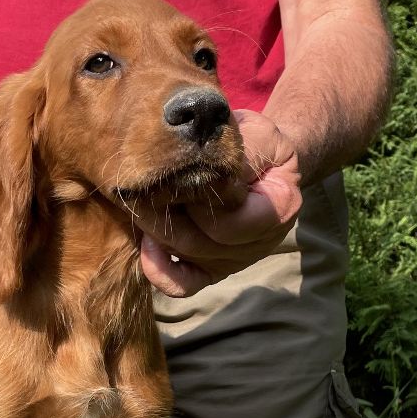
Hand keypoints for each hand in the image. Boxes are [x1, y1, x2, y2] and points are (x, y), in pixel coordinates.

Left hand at [140, 109, 301, 296]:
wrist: (258, 158)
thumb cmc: (253, 142)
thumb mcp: (256, 132)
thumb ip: (235, 150)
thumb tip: (200, 164)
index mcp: (280, 209)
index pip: (231, 218)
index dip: (199, 198)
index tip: (177, 169)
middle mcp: (261, 243)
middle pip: (204, 242)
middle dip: (166, 213)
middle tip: (139, 185)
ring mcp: (235, 261)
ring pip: (188, 256)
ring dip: (156, 230)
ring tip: (136, 201)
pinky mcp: (212, 270)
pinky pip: (183, 285)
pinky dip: (160, 270)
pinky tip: (147, 243)